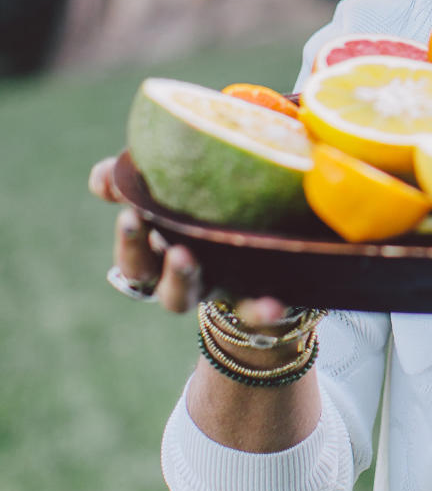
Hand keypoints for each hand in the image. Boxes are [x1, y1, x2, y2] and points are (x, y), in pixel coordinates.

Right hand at [89, 156, 289, 327]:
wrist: (266, 238)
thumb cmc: (204, 206)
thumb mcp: (171, 187)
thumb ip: (135, 181)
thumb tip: (100, 177)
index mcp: (162, 253)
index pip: (134, 257)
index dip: (129, 240)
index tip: (130, 214)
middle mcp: (184, 276)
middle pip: (152, 281)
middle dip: (144, 258)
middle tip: (153, 233)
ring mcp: (217, 289)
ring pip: (186, 297)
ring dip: (180, 280)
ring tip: (183, 256)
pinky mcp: (253, 298)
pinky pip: (254, 313)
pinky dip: (259, 313)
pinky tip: (273, 306)